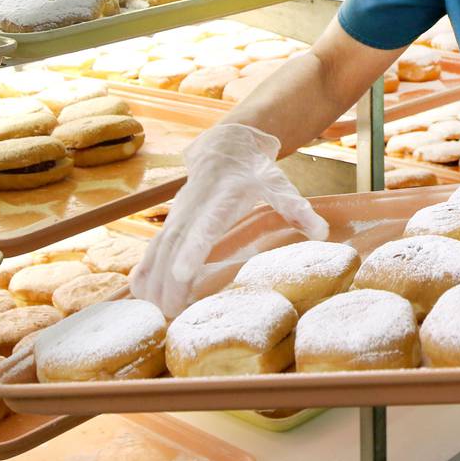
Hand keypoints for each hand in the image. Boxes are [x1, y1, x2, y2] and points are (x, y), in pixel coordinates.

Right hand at [131, 123, 328, 316]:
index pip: (204, 227)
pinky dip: (144, 270)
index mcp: (220, 198)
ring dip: (153, 280)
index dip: (193, 250)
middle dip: (168, 279)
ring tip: (154, 312)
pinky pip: (153, 248)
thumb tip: (322, 233)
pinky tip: (137, 294)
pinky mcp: (171, 222)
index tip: (182, 273)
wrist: (226, 148)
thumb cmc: (255, 170)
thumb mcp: (279, 184)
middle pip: (175, 245)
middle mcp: (193, 207)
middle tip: (169, 312)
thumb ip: (298, 208)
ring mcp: (178, 215)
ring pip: (159, 248)